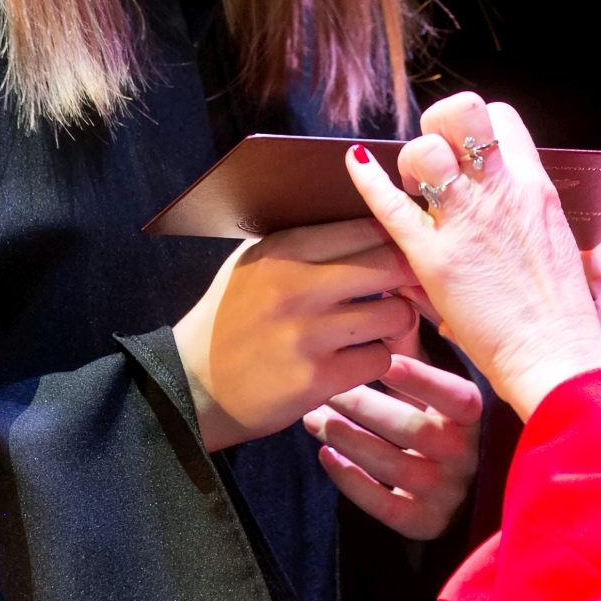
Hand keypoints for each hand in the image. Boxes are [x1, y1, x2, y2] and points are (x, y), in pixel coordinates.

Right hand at [172, 219, 418, 449]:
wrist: (192, 386)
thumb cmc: (230, 318)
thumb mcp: (253, 262)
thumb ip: (303, 241)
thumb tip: (365, 215)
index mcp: (284, 248)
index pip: (367, 226)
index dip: (396, 238)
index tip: (404, 250)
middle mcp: (296, 285)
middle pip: (392, 264)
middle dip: (408, 276)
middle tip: (407, 287)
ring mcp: (307, 334)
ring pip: (395, 315)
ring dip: (395, 323)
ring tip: (377, 327)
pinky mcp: (316, 379)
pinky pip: (380, 360)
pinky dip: (375, 361)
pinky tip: (355, 360)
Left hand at [303, 354, 482, 538]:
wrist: (451, 482)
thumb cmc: (433, 415)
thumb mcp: (429, 380)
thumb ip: (409, 344)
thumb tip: (387, 292)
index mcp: (474, 416)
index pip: (456, 397)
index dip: (422, 380)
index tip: (384, 361)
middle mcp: (466, 455)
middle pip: (413, 429)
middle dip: (364, 406)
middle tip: (326, 388)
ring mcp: (447, 492)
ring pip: (394, 465)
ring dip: (348, 438)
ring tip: (313, 417)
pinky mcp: (425, 522)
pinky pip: (385, 505)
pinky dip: (351, 480)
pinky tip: (326, 455)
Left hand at [347, 92, 600, 420]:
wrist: (555, 354)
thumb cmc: (560, 310)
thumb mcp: (556, 240)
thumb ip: (526, 213)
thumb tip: (507, 205)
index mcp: (533, 186)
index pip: (501, 117)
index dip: (477, 126)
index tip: (466, 151)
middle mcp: (499, 191)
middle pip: (460, 115)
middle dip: (441, 126)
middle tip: (436, 160)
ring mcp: (465, 221)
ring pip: (422, 151)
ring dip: (412, 160)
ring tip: (412, 184)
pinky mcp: (434, 258)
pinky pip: (390, 204)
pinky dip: (367, 181)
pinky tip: (354, 164)